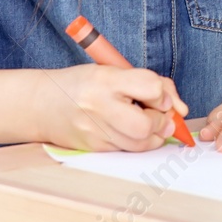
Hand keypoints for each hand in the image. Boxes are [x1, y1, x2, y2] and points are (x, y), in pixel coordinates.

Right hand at [37, 64, 186, 151]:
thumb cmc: (84, 84)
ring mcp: (94, 131)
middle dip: (161, 122)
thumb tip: (180, 109)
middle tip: (160, 116)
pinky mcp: (93, 148)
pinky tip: (129, 131)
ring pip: (140, 144)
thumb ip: (150, 84)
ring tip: (147, 123)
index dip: (163, 93)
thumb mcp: (113, 71)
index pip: (150, 87)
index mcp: (106, 79)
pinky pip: (127, 151)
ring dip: (153, 136)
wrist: (41, 104)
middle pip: (145, 126)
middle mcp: (99, 106)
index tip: (159, 95)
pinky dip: (137, 143)